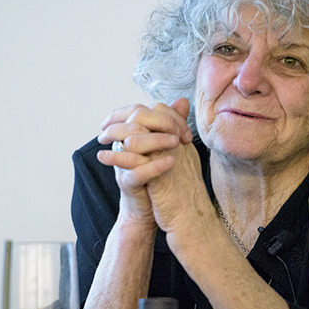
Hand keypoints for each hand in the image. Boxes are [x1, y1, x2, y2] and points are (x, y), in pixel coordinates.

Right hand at [96, 98, 192, 224]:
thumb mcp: (166, 146)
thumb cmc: (158, 174)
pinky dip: (154, 166)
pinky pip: (136, 172)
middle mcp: (123, 143)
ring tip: (177, 144)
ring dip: (157, 139)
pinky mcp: (126, 182)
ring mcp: (122, 162)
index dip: (166, 115)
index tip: (185, 129)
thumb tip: (182, 101)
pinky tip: (170, 162)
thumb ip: (172, 123)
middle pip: (135, 118)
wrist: (150, 207)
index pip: (144, 110)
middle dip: (162, 121)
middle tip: (181, 133)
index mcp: (131, 132)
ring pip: (133, 141)